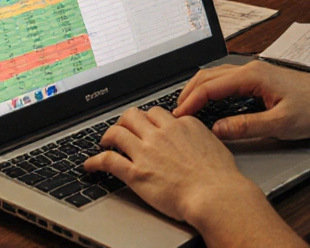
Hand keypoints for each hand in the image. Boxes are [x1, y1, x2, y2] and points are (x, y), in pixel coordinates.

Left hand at [83, 107, 261, 225]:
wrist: (214, 195)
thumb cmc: (219, 177)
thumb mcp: (214, 144)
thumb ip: (199, 137)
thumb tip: (195, 138)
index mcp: (182, 125)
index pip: (158, 113)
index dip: (149, 120)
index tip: (146, 126)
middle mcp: (161, 133)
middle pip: (134, 115)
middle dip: (125, 121)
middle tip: (122, 128)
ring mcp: (146, 151)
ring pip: (117, 132)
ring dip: (108, 135)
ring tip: (104, 142)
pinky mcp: (135, 172)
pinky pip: (108, 161)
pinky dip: (95, 161)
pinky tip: (90, 165)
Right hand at [175, 61, 309, 140]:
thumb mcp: (280, 124)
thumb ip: (246, 127)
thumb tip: (217, 130)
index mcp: (253, 75)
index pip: (211, 86)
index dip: (191, 101)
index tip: (177, 116)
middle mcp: (252, 69)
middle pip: (209, 77)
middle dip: (188, 93)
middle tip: (174, 114)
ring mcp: (256, 73)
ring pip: (217, 78)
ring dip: (200, 91)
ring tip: (187, 109)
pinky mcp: (260, 80)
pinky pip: (228, 82)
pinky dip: (212, 91)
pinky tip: (210, 104)